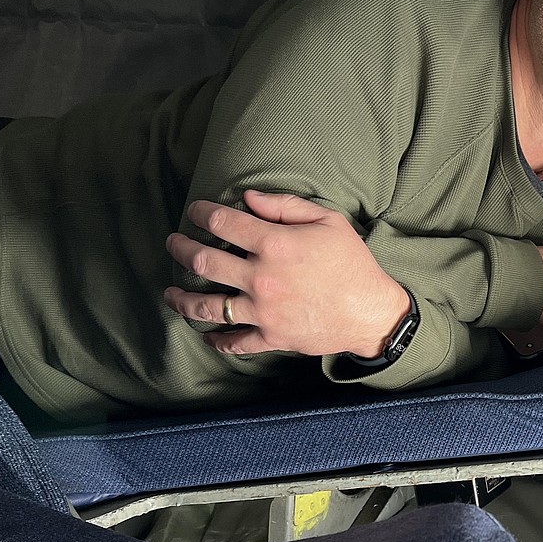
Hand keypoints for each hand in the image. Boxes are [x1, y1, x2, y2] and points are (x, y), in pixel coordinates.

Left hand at [163, 191, 410, 357]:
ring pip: (206, 306)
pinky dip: (217, 340)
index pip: (223, 223)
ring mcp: (262, 312)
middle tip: (174, 244)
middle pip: (204, 261)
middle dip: (181, 249)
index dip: (202, 213)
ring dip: (182, 298)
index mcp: (274, 245)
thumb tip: (248, 199)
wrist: (371, 312)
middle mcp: (261, 278)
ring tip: (171, 293)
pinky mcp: (270, 337)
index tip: (195, 212)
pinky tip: (207, 335)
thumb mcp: (327, 221)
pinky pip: (234, 342)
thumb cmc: (352, 263)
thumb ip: (285, 206)